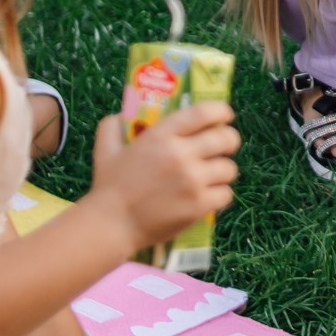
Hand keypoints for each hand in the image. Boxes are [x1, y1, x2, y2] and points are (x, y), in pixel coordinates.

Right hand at [88, 101, 239, 251]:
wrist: (111, 225)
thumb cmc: (109, 186)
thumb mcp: (106, 148)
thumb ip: (113, 125)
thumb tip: (124, 114)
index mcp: (161, 135)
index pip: (203, 112)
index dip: (221, 111)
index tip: (225, 115)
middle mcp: (180, 154)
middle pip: (226, 138)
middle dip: (230, 140)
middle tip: (225, 147)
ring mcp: (192, 180)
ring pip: (229, 168)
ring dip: (223, 171)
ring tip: (213, 176)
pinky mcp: (199, 204)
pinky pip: (226, 193)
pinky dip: (220, 195)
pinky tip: (210, 196)